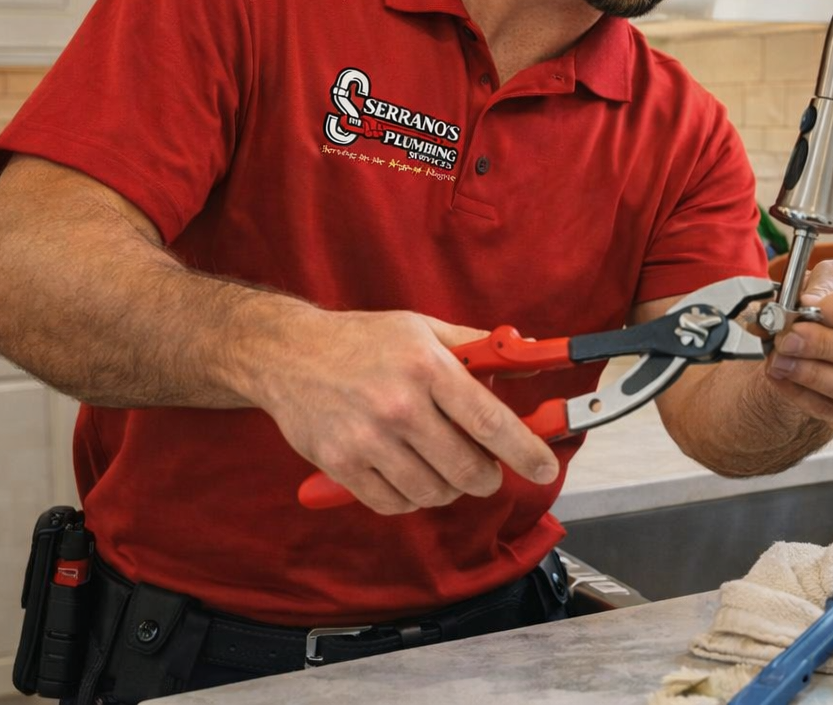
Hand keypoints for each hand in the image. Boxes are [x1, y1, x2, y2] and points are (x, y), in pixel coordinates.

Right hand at [257, 310, 559, 514]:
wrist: (287, 354)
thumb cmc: (362, 340)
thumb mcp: (423, 329)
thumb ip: (476, 347)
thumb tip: (527, 356)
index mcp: (426, 367)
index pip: (489, 420)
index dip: (525, 450)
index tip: (545, 468)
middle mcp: (398, 405)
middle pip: (467, 468)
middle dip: (486, 476)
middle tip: (485, 468)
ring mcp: (367, 439)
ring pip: (434, 492)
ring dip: (449, 488)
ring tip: (442, 465)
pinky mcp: (341, 465)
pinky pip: (395, 504)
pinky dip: (411, 498)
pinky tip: (408, 474)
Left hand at [764, 259, 832, 425]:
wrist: (820, 329)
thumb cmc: (826, 297)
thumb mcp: (819, 279)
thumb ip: (813, 288)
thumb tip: (806, 306)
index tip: (804, 308)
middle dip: (821, 346)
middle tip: (785, 340)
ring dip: (814, 376)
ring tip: (779, 362)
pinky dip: (807, 398)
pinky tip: (782, 379)